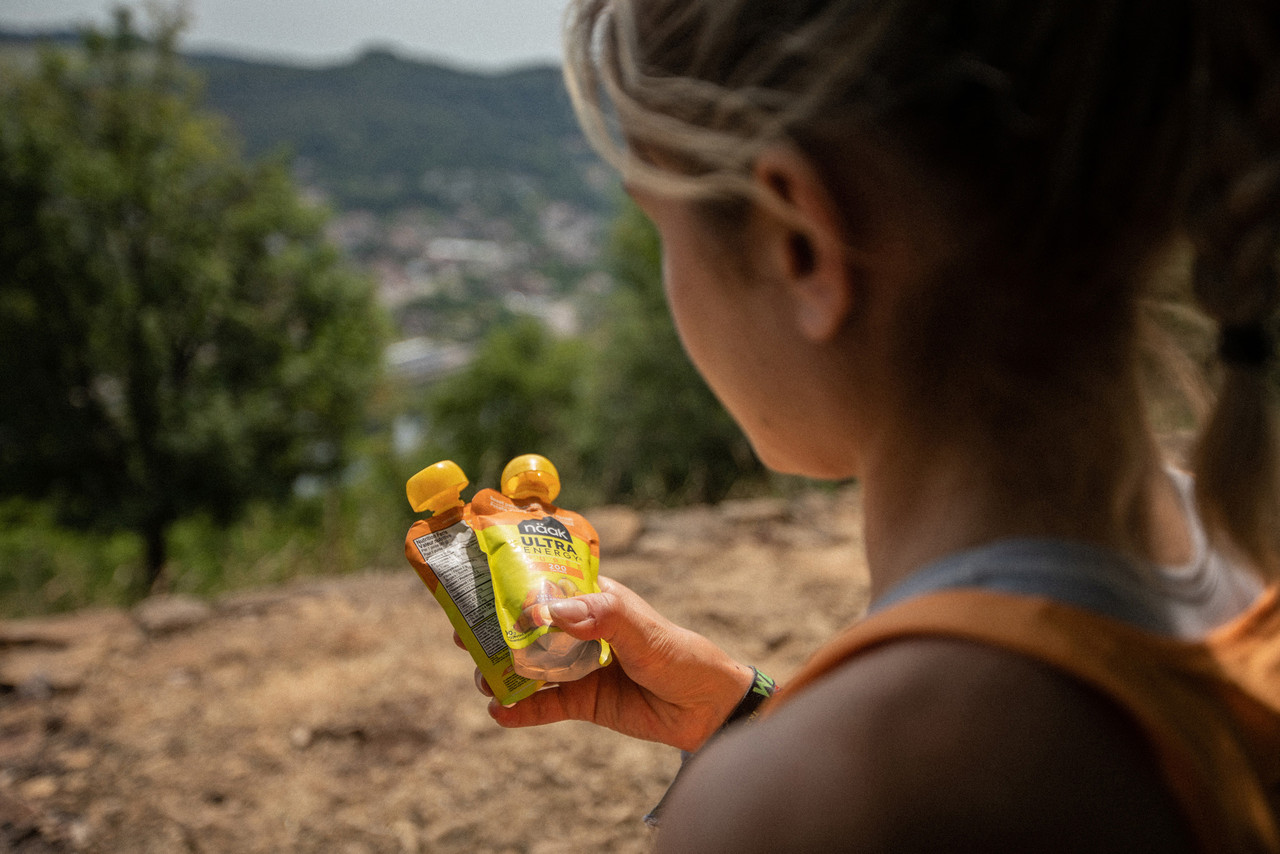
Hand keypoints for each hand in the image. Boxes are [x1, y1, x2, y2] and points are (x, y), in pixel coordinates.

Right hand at [467, 576, 754, 752]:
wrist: (707, 708)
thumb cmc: (680, 654)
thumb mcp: (644, 630)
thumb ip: (603, 617)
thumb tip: (553, 613)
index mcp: (592, 599)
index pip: (544, 585)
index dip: (508, 586)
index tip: (474, 587)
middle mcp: (579, 630)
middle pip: (526, 628)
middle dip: (493, 632)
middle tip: (464, 638)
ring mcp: (577, 668)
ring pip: (528, 667)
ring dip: (502, 672)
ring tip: (484, 680)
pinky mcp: (581, 702)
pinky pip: (542, 707)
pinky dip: (519, 710)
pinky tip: (499, 712)